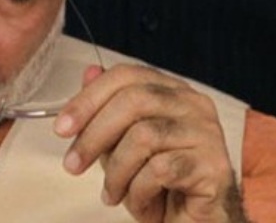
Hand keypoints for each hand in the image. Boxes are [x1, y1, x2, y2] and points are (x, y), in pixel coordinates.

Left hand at [54, 64, 247, 222]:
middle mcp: (193, 104)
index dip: (88, 99)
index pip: (126, 76)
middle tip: (73, 165)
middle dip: (93, 135)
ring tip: (111, 194)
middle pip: (133, 101)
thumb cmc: (157, 183)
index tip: (61, 127)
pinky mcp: (213, 165)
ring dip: (116, 172)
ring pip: (143, 136)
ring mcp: (207, 133)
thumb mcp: (120, 144)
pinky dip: (139, 191)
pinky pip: (160, 169)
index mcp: (171, 91)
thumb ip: (105, 109)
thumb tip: (88, 73)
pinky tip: (139, 203)